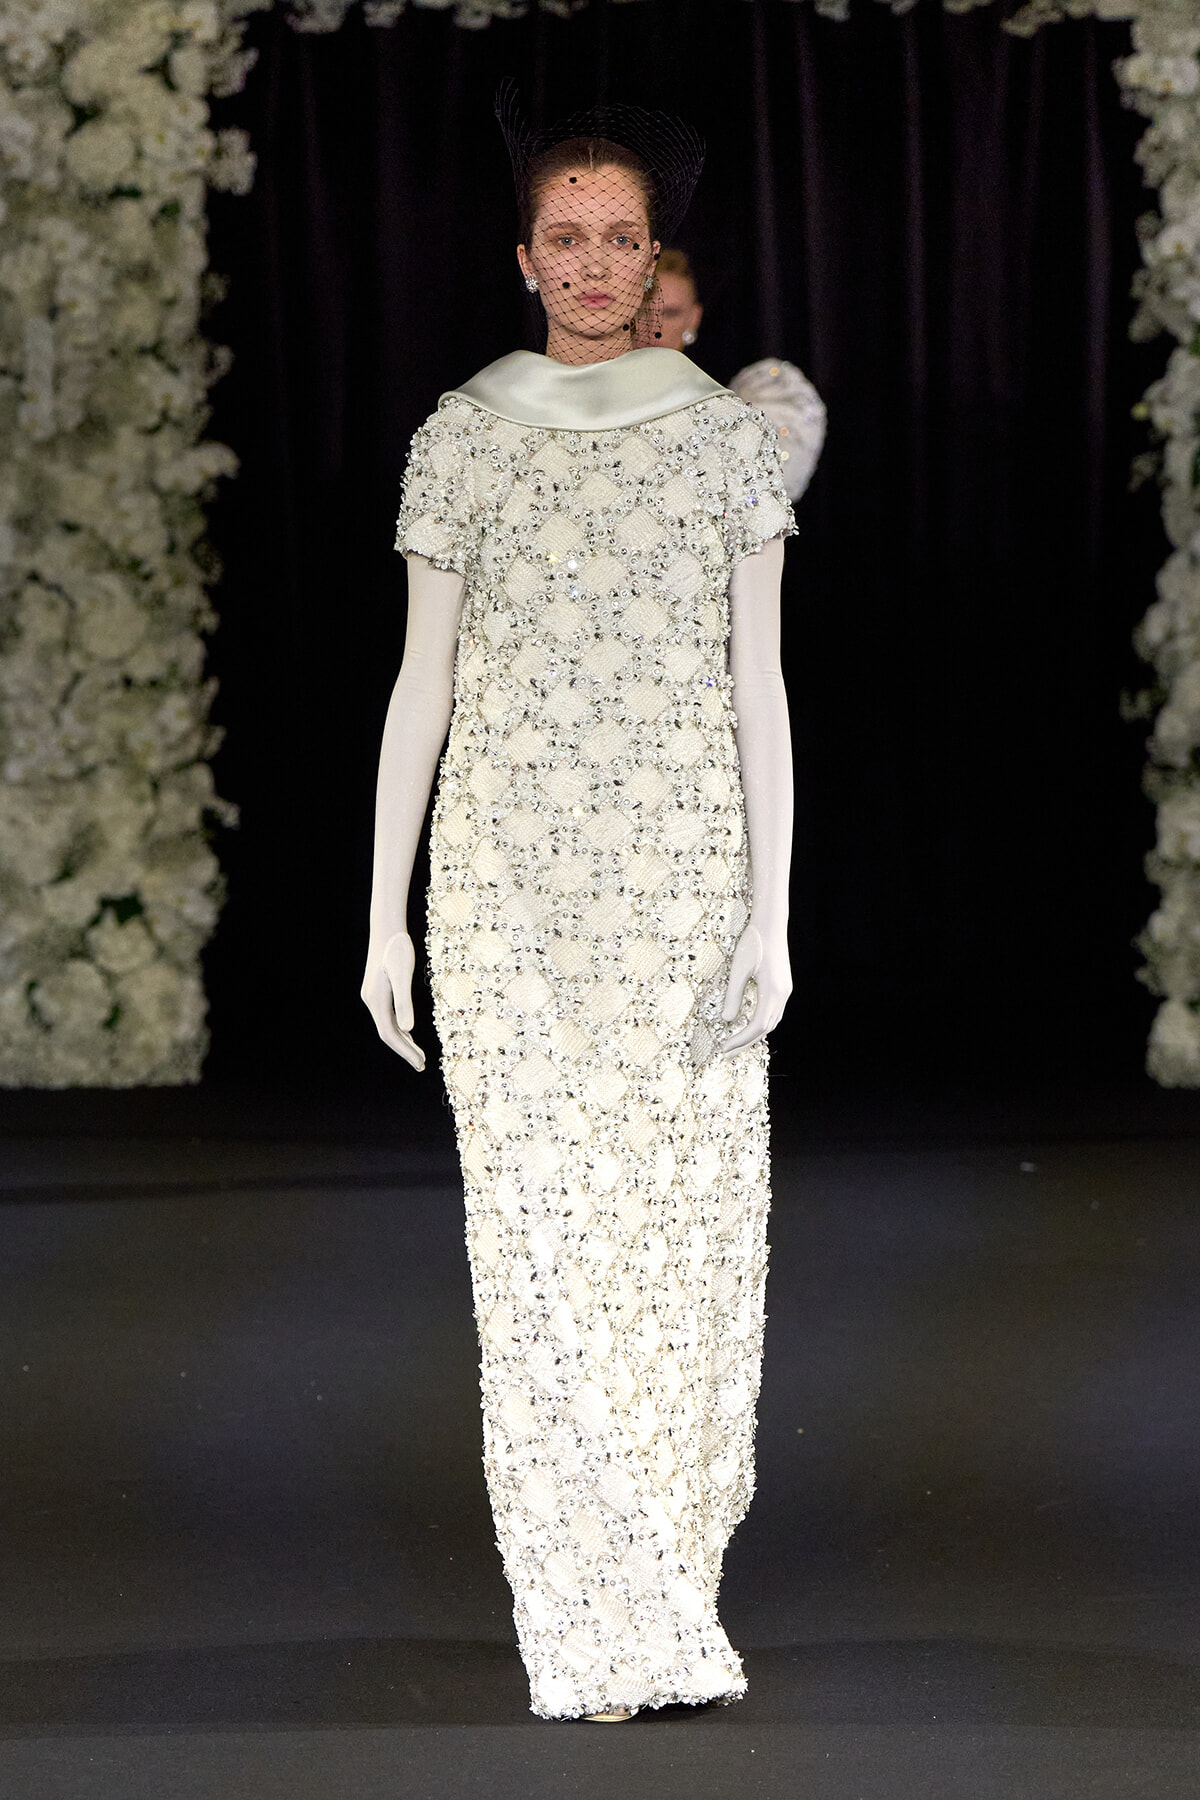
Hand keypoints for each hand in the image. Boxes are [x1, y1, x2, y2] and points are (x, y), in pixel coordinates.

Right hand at [361, 930, 425, 1071]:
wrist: (387, 929)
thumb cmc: (398, 949)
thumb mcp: (404, 974)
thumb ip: (405, 1001)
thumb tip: (409, 1029)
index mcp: (377, 1001)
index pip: (390, 1035)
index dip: (405, 1051)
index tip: (420, 1063)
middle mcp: (372, 1001)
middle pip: (388, 1033)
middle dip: (405, 1051)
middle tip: (422, 1065)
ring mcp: (373, 996)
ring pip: (388, 1025)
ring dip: (403, 1041)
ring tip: (419, 1055)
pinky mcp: (378, 990)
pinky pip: (388, 1016)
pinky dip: (400, 1028)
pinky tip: (409, 1032)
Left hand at [719, 922, 790, 1054]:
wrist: (771, 924)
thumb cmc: (753, 942)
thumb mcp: (738, 969)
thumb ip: (734, 995)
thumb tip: (726, 1020)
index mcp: (773, 991)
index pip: (757, 1025)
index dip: (741, 1039)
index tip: (724, 1047)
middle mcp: (782, 994)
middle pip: (765, 1028)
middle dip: (745, 1043)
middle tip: (726, 1054)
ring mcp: (785, 990)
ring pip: (771, 1021)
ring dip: (754, 1035)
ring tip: (735, 1044)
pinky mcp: (783, 986)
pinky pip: (773, 1012)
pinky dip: (760, 1023)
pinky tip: (748, 1026)